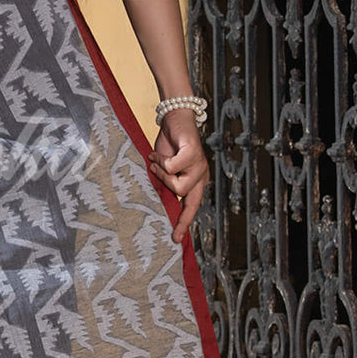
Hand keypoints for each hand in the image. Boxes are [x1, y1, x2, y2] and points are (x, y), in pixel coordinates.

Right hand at [147, 108, 208, 244]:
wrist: (174, 118)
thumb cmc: (169, 145)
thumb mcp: (164, 170)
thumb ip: (164, 183)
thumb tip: (155, 199)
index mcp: (196, 182)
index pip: (191, 207)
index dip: (184, 222)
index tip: (175, 239)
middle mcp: (201, 176)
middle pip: (189, 200)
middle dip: (168, 190)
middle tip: (155, 175)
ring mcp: (200, 165)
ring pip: (180, 185)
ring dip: (163, 174)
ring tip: (156, 161)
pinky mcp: (194, 152)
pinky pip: (175, 166)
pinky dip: (161, 161)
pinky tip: (156, 154)